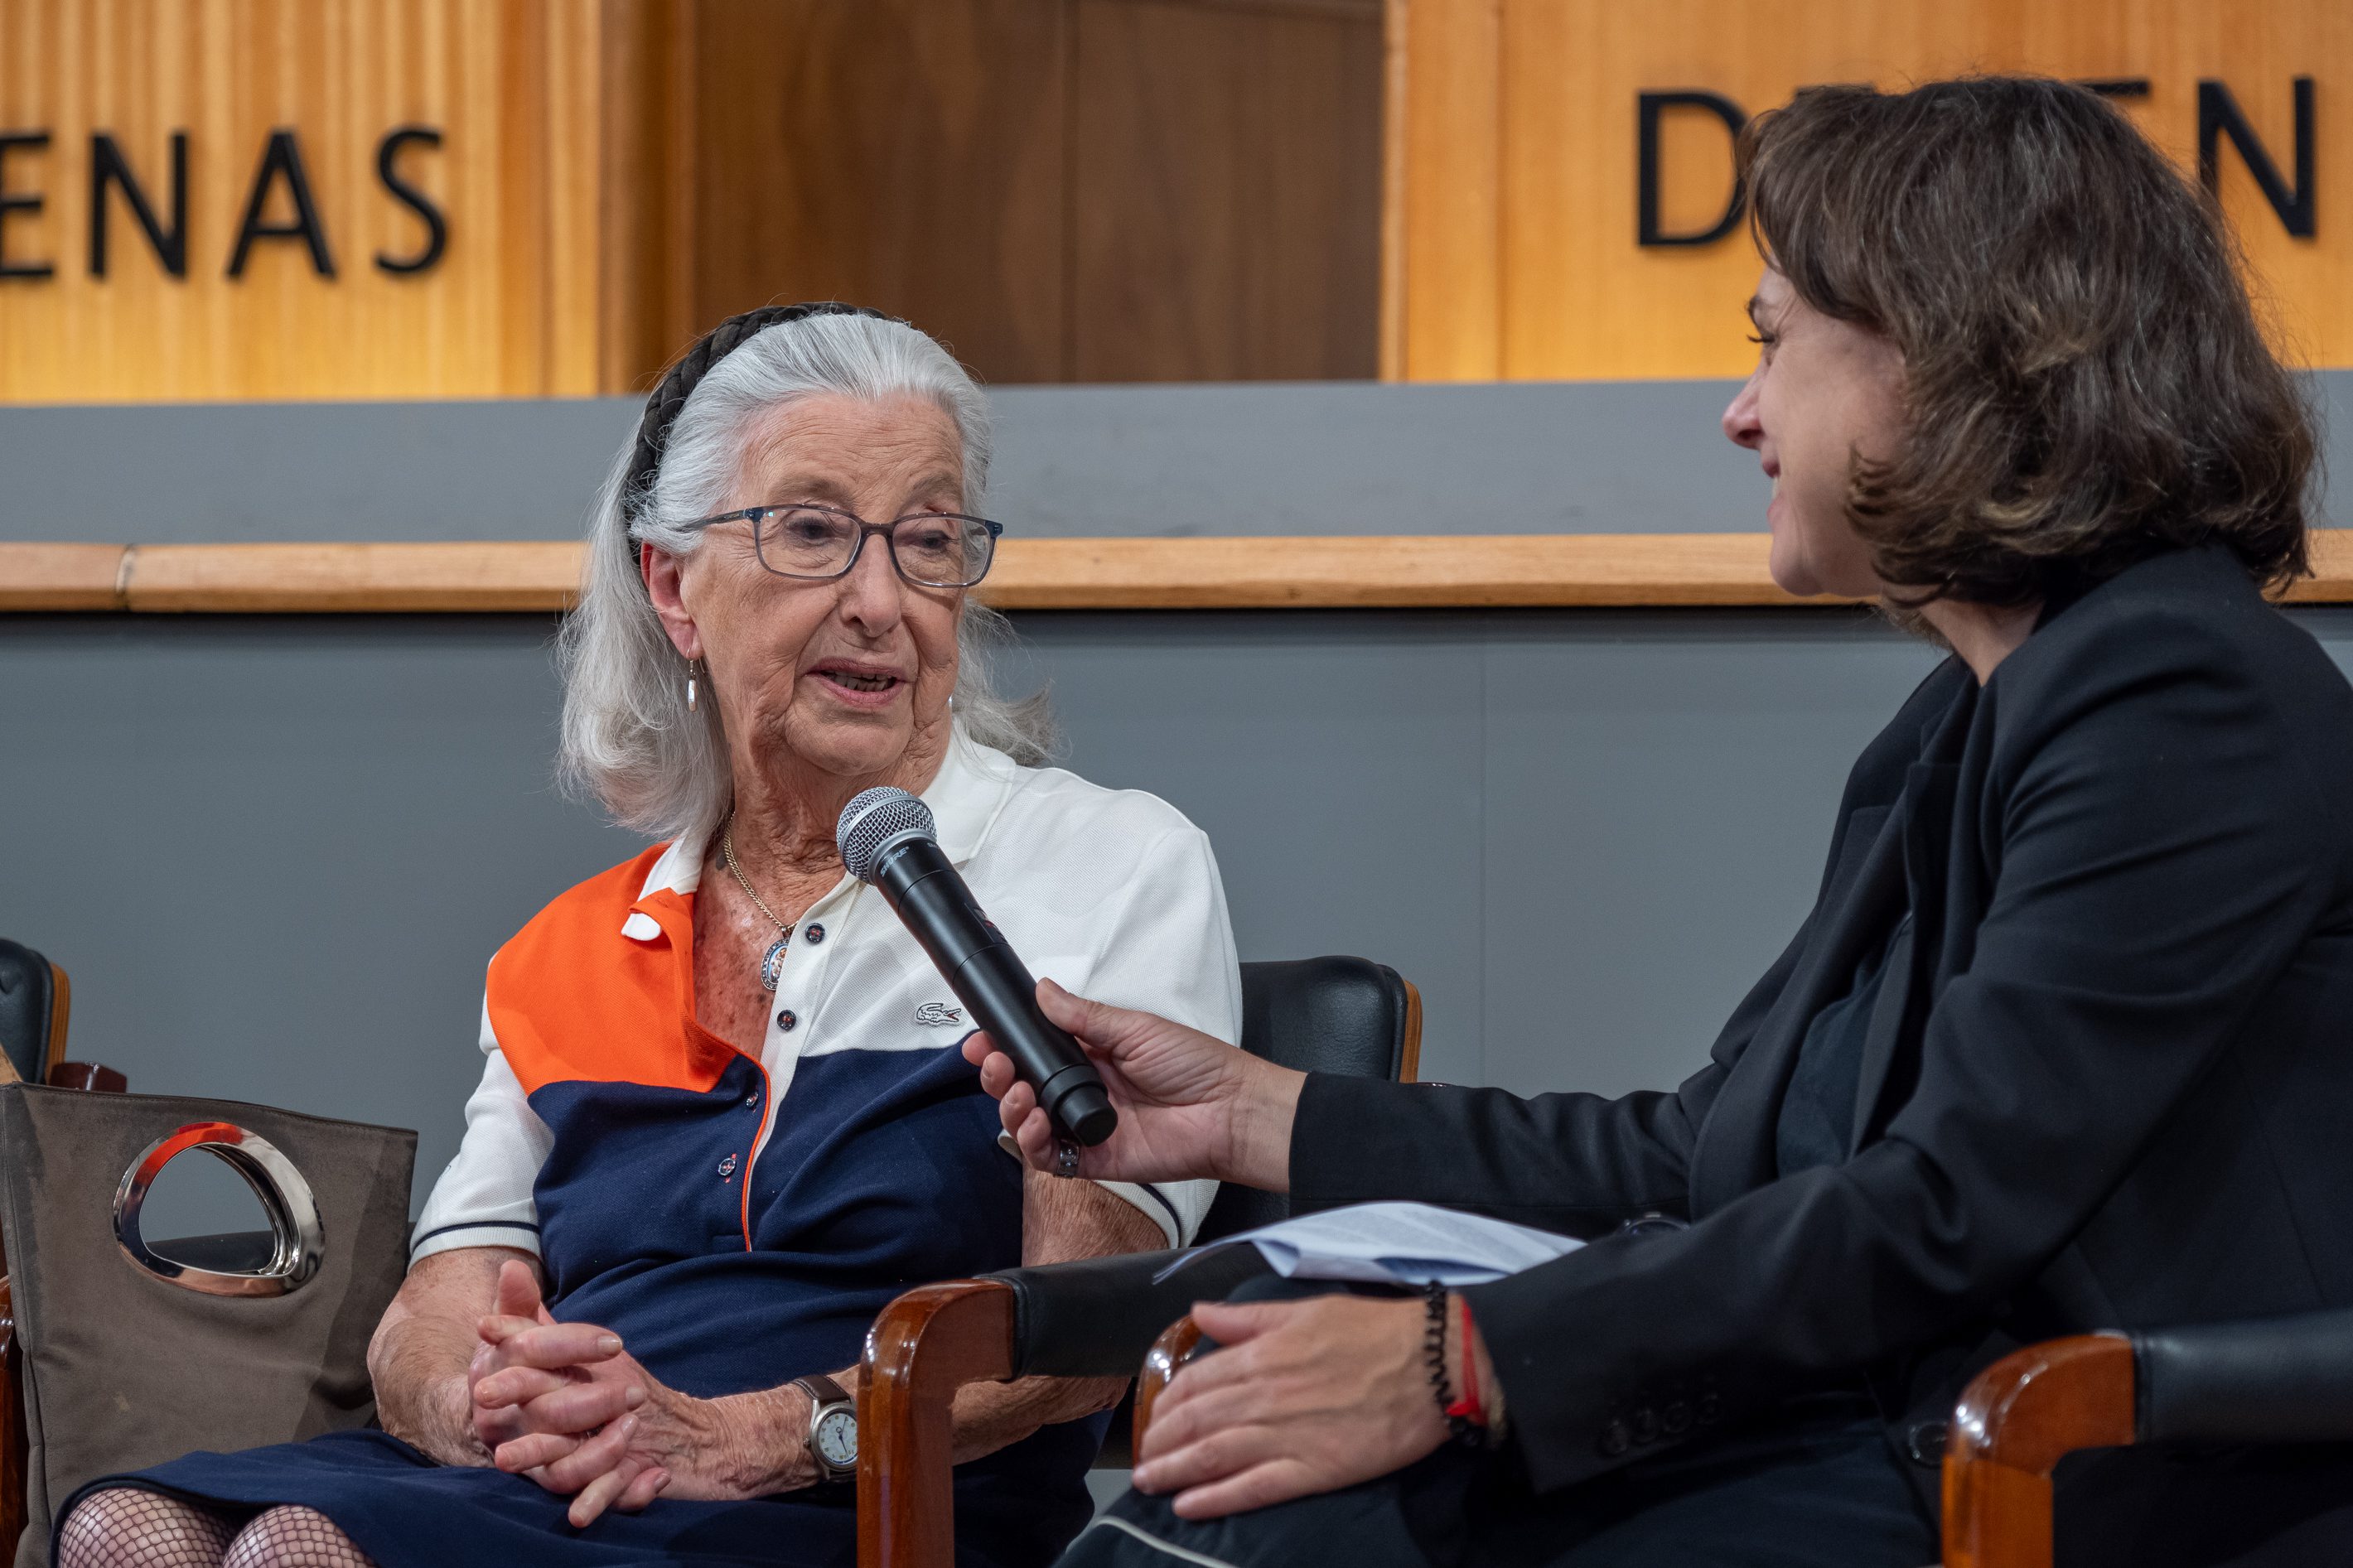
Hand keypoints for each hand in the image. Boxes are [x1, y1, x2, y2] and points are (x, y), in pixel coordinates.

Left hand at [471, 1263, 824, 1524]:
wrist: (704, 1439)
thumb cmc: (637, 1399)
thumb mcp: (595, 1360)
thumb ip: (547, 1326)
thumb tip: (512, 1271)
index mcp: (598, 1369)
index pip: (558, 1347)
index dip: (522, 1336)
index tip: (484, 1327)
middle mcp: (610, 1397)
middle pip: (562, 1390)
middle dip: (523, 1388)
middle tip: (483, 1393)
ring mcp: (625, 1436)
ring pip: (580, 1442)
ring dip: (543, 1450)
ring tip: (507, 1458)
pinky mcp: (641, 1470)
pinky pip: (616, 1486)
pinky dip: (597, 1499)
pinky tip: (574, 1514)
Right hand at [961, 979, 1301, 1189]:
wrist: (1231, 1111)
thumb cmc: (1197, 1066)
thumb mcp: (1136, 1029)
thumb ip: (1085, 1016)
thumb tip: (1044, 991)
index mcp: (1092, 1054)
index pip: (1035, 1050)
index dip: (1006, 1046)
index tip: (983, 1039)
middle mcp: (1084, 1090)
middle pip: (1023, 1087)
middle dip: (1000, 1076)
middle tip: (995, 1065)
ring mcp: (1085, 1126)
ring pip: (1028, 1123)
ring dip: (1011, 1108)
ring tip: (1018, 1094)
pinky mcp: (1094, 1159)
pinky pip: (1051, 1158)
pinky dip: (1033, 1144)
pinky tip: (1033, 1125)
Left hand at [1130, 1294, 1452, 1519]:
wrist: (1433, 1365)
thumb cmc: (1374, 1331)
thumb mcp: (1304, 1310)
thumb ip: (1247, 1317)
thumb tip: (1199, 1313)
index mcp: (1260, 1355)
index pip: (1194, 1383)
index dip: (1165, 1403)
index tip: (1153, 1418)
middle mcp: (1263, 1396)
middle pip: (1194, 1423)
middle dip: (1160, 1443)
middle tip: (1142, 1459)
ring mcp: (1285, 1435)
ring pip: (1211, 1457)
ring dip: (1173, 1472)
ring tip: (1149, 1484)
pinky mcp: (1312, 1470)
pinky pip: (1252, 1489)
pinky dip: (1215, 1499)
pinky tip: (1189, 1507)